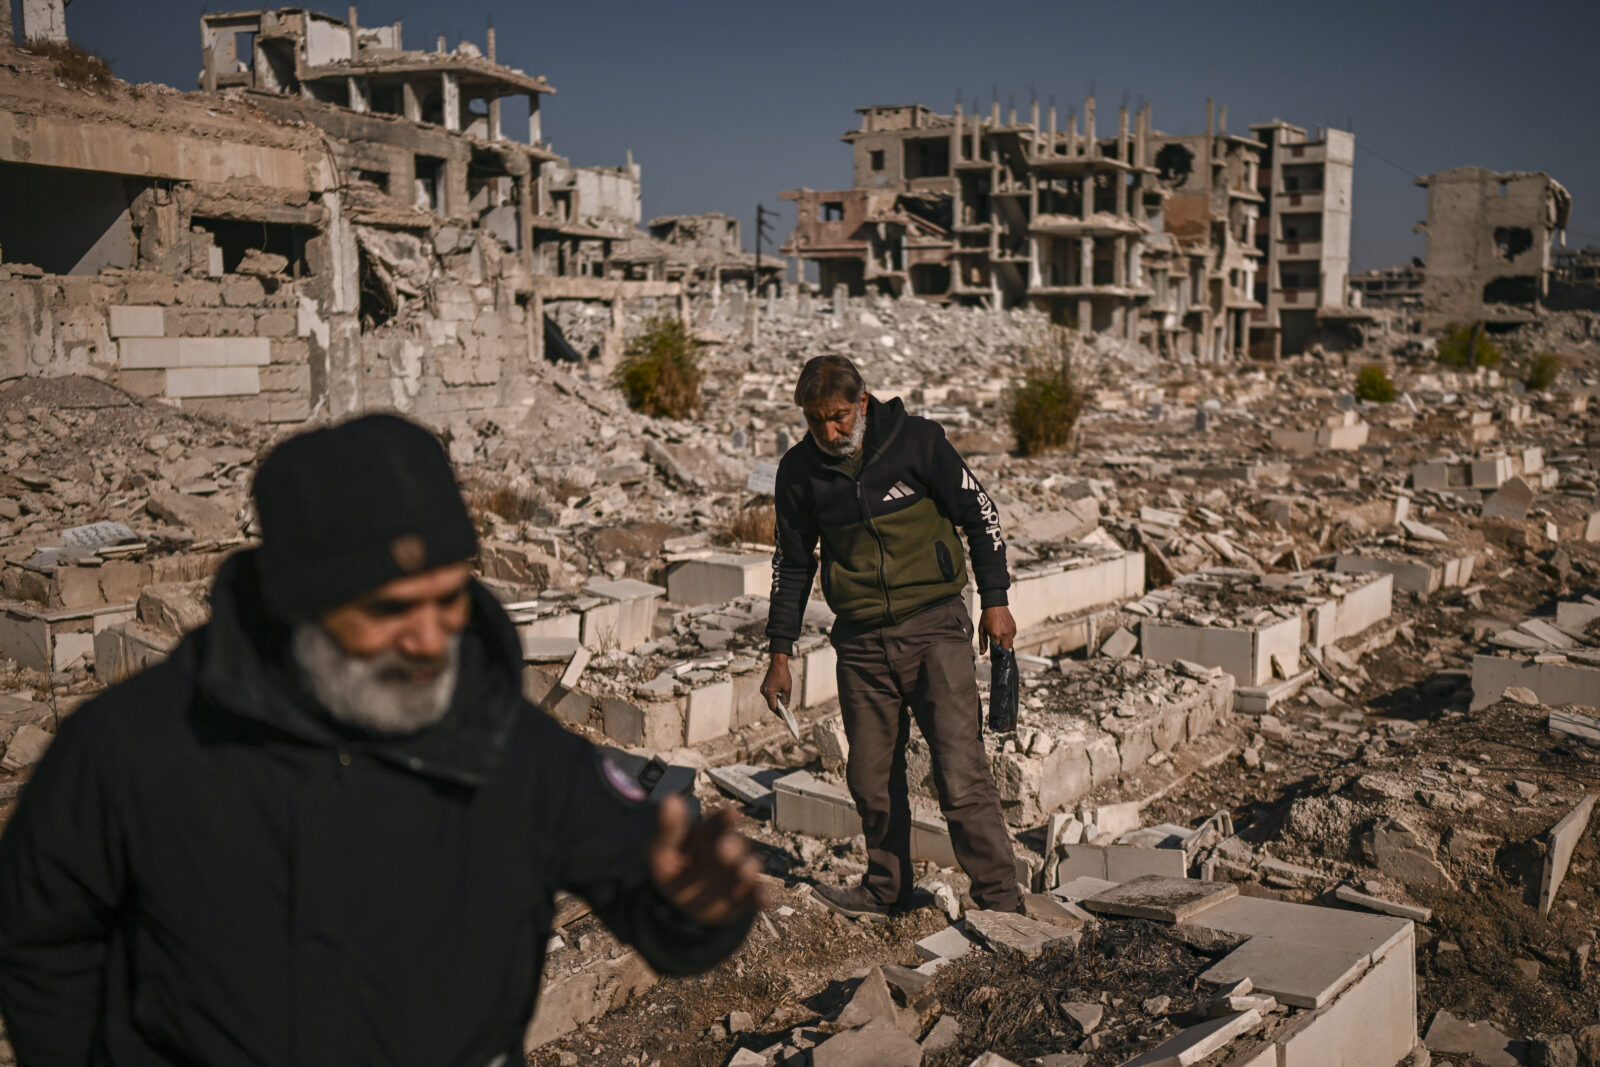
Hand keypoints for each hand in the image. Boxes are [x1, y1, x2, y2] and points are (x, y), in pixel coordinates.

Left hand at [649, 796, 766, 924]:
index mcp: (707, 835)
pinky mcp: (743, 896)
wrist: (677, 904)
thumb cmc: (672, 870)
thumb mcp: (663, 850)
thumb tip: (670, 799)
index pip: (716, 823)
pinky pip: (755, 894)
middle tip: (724, 850)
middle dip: (733, 846)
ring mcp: (736, 873)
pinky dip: (762, 895)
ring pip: (749, 866)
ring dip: (749, 868)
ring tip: (744, 871)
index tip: (730, 814)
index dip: (723, 818)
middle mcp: (726, 851)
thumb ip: (669, 829)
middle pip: (736, 844)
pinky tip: (765, 898)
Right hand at [759, 655, 791, 710]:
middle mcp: (764, 692)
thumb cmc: (783, 675)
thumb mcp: (787, 689)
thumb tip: (785, 707)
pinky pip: (770, 694)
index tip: (784, 717)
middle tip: (785, 713)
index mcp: (768, 693)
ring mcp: (763, 688)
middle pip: (771, 704)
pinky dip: (775, 697)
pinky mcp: (765, 686)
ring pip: (770, 699)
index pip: (773, 707)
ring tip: (784, 706)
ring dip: (777, 702)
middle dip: (778, 708)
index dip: (778, 713)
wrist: (778, 663)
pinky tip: (781, 698)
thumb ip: (786, 699)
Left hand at [979, 605, 1015, 653]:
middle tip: (997, 651)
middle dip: (1002, 652)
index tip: (993, 658)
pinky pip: (1012, 636)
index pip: (997, 650)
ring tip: (1000, 641)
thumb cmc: (987, 617)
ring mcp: (1010, 630)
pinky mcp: (1014, 627)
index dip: (995, 655)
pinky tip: (1003, 634)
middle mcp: (1005, 634)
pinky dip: (1009, 638)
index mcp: (996, 635)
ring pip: (1010, 643)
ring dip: (1005, 644)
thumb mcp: (982, 630)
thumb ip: (982, 642)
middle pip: (1006, 649)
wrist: (995, 605)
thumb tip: (982, 653)